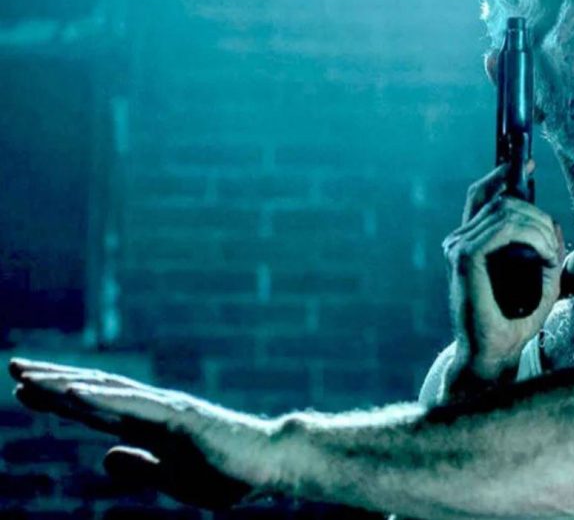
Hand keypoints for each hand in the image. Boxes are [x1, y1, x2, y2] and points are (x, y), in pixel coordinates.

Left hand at [9, 357, 278, 508]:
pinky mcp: (179, 417)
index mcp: (151, 426)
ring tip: (26, 376)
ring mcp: (166, 409)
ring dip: (64, 384)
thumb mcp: (173, 480)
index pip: (96, 409)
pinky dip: (99, 397)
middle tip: (13, 368)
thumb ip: (141, 467)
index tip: (24, 391)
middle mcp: (154, 410)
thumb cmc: (230, 472)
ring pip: (106, 393)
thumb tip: (105, 457)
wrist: (273, 464)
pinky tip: (70, 392)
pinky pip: (132, 406)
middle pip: (94, 392)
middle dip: (51, 381)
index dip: (59, 398)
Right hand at [442, 160, 565, 378]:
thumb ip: (545, 249)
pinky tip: (543, 256)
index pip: (481, 196)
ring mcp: (458, 248)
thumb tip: (552, 223)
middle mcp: (459, 240)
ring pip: (505, 212)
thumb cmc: (515, 320)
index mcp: (470, 242)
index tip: (527, 163)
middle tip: (554, 245)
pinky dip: (529, 236)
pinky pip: (500, 229)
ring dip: (538, 228)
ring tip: (551, 255)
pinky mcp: (464, 260)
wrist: (494, 354)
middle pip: (502, 202)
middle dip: (537, 214)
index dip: (501, 175)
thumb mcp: (540, 279)